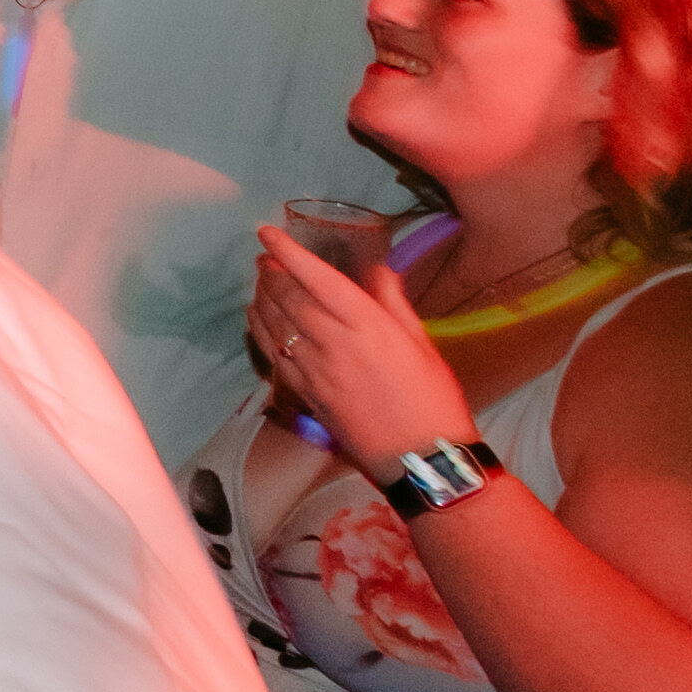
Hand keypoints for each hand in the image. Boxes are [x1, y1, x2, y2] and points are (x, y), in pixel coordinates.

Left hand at [249, 224, 472, 468]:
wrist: (421, 459)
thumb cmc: (433, 400)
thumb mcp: (422, 344)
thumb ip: (393, 304)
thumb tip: (378, 271)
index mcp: (367, 325)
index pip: (317, 278)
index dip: (288, 252)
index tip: (266, 232)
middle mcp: (334, 342)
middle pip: (289, 298)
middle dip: (271, 272)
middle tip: (264, 257)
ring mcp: (314, 369)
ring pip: (274, 323)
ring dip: (262, 297)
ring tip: (260, 281)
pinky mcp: (304, 393)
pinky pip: (271, 353)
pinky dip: (259, 329)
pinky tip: (258, 318)